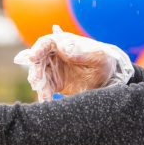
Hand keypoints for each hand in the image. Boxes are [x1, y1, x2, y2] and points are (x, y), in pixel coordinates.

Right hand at [16, 28, 132, 100]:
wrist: (110, 77)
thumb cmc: (104, 60)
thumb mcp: (96, 55)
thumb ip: (80, 51)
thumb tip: (62, 46)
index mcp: (63, 42)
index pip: (45, 43)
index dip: (37, 49)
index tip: (32, 58)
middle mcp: (55, 55)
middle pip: (38, 60)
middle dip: (36, 71)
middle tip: (38, 82)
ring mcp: (54, 69)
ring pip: (39, 76)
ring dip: (39, 85)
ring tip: (44, 95)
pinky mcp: (55, 83)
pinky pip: (45, 89)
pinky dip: (44, 95)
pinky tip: (46, 102)